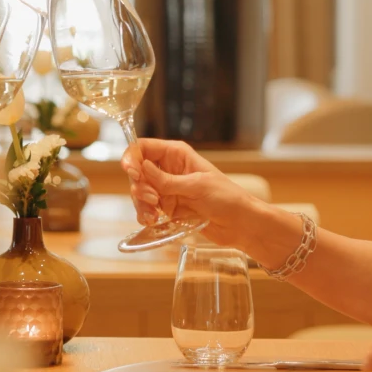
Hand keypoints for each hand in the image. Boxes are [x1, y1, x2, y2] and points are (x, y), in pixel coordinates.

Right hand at [123, 139, 263, 246]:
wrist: (240, 224)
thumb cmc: (226, 198)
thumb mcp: (196, 186)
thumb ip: (166, 180)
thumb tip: (141, 167)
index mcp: (176, 155)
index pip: (144, 148)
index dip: (132, 157)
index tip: (132, 172)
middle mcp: (168, 169)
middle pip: (137, 171)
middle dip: (139, 186)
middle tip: (153, 199)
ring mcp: (166, 189)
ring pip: (139, 191)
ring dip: (141, 203)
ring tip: (153, 215)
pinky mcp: (167, 207)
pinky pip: (146, 208)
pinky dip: (145, 214)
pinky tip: (152, 221)